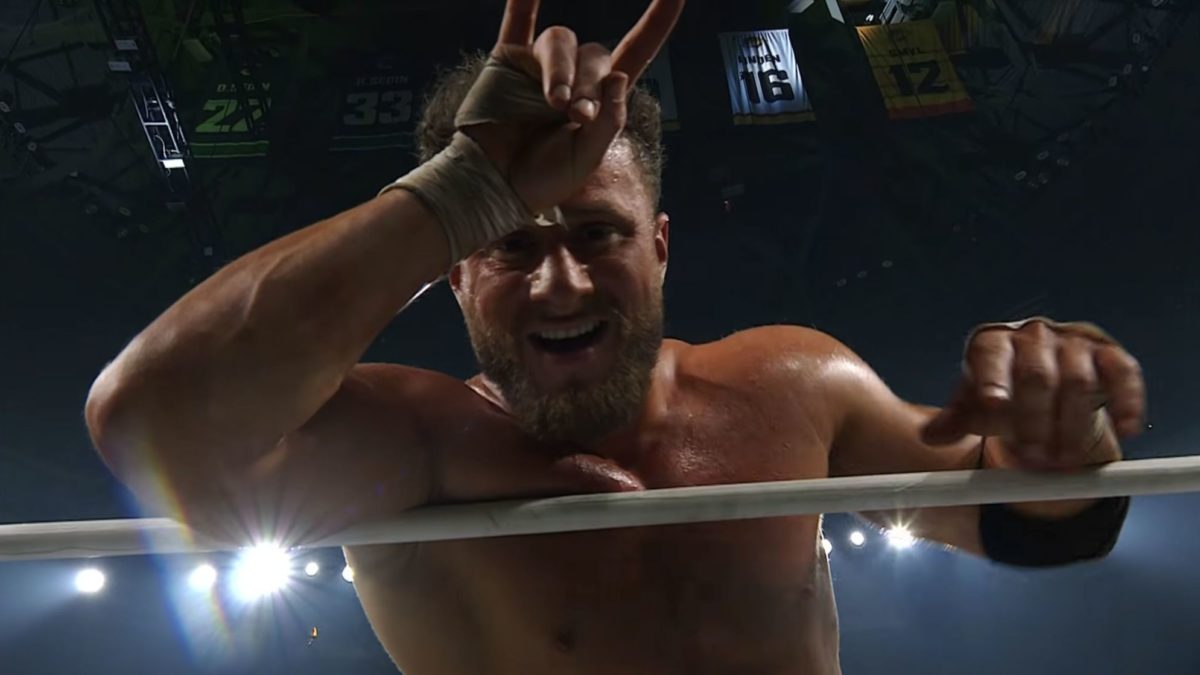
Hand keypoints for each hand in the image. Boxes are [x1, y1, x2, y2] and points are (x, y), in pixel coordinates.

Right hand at [463, 0, 683, 212]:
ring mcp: (541, 65)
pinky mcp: (508, 59)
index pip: (636, 52)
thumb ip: (609, 121)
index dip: (656, 23)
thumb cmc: (542, 178)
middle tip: (577, 116)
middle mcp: (574, 75)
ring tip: (555, 103)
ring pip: (561, 42)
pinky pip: (517, 22)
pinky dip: (523, 2)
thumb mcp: (586, 158)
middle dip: (590, 85)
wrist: (496, 185)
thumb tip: (619, 75)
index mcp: (601, 97)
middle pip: (595, 55)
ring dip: (562, 70)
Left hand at [921, 318, 1145, 469]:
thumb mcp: (975, 408)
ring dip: (1071, 425)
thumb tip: (929, 436)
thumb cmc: (1003, 397)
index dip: (991, 380)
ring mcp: (1073, 342)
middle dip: (1034, 420)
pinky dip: (1127, 403)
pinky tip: (1126, 429)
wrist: (1045, 390)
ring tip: (1062, 460)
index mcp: (993, 343)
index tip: (993, 407)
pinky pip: (1123, 375)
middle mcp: (1033, 334)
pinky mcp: (1109, 354)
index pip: (989, 356)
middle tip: (1033, 456)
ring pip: (1076, 381)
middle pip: (1035, 375)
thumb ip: (956, 421)